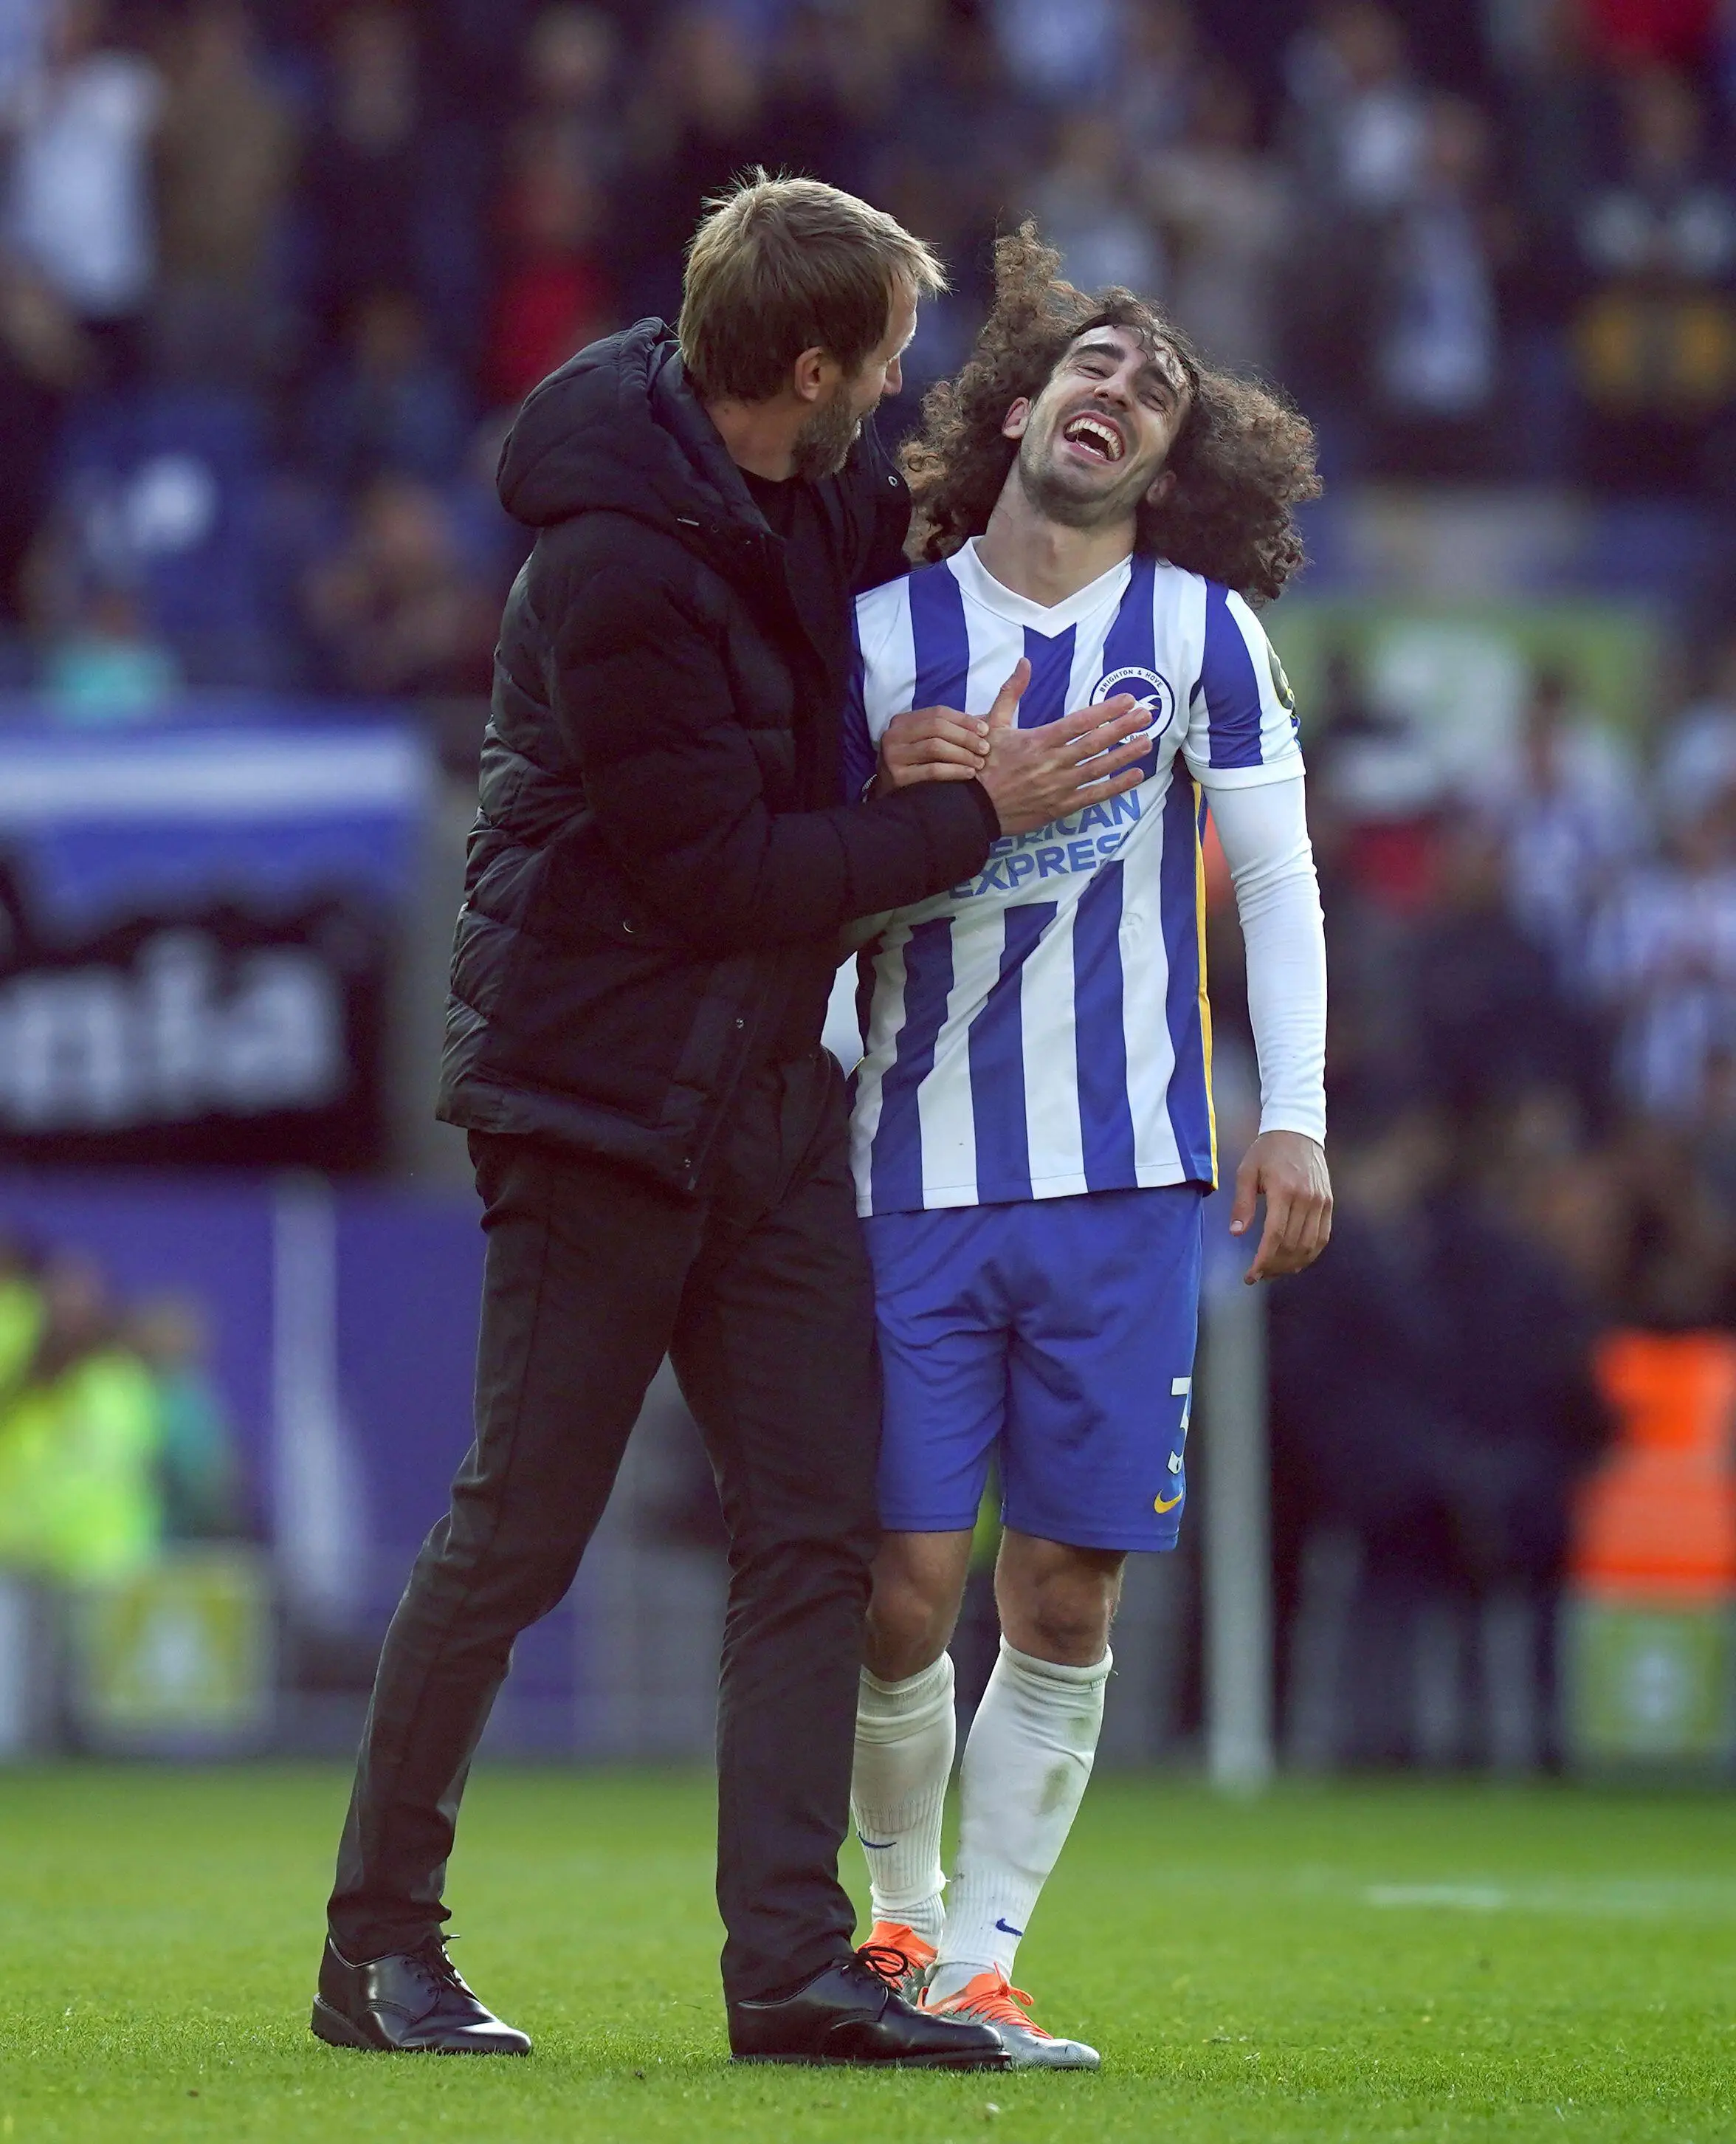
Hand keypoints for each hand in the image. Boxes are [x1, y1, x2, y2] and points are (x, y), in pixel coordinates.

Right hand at [876, 684, 999, 791]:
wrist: (892, 801)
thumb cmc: (917, 767)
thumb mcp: (926, 741)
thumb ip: (950, 726)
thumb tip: (988, 712)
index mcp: (902, 721)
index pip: (938, 712)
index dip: (965, 720)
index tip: (985, 730)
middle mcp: (894, 734)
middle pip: (937, 727)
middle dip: (966, 737)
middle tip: (985, 748)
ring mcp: (893, 755)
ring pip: (935, 747)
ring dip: (962, 754)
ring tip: (979, 763)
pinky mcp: (897, 777)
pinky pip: (932, 770)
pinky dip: (953, 770)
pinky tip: (968, 774)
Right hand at [977, 674, 1151, 836]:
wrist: (972, 807)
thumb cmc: (983, 764)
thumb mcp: (993, 724)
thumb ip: (1011, 692)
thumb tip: (1024, 663)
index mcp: (1037, 740)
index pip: (1079, 722)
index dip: (1106, 710)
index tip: (1127, 700)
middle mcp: (1051, 763)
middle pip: (1095, 743)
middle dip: (1123, 728)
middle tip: (1147, 715)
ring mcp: (1058, 787)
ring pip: (1098, 768)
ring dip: (1125, 754)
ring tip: (1146, 742)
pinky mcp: (1060, 807)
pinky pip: (1093, 796)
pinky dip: (1116, 787)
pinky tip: (1134, 775)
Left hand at [1229, 1130, 1331, 1283]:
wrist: (1297, 1130)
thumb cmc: (1266, 1151)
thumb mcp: (1246, 1172)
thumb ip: (1242, 1204)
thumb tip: (1236, 1233)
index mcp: (1283, 1190)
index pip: (1274, 1236)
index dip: (1263, 1260)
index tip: (1250, 1275)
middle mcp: (1306, 1198)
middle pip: (1291, 1245)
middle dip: (1274, 1266)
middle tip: (1258, 1275)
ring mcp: (1321, 1201)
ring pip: (1309, 1245)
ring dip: (1291, 1265)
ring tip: (1273, 1272)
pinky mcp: (1328, 1202)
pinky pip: (1322, 1236)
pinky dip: (1310, 1254)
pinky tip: (1295, 1262)